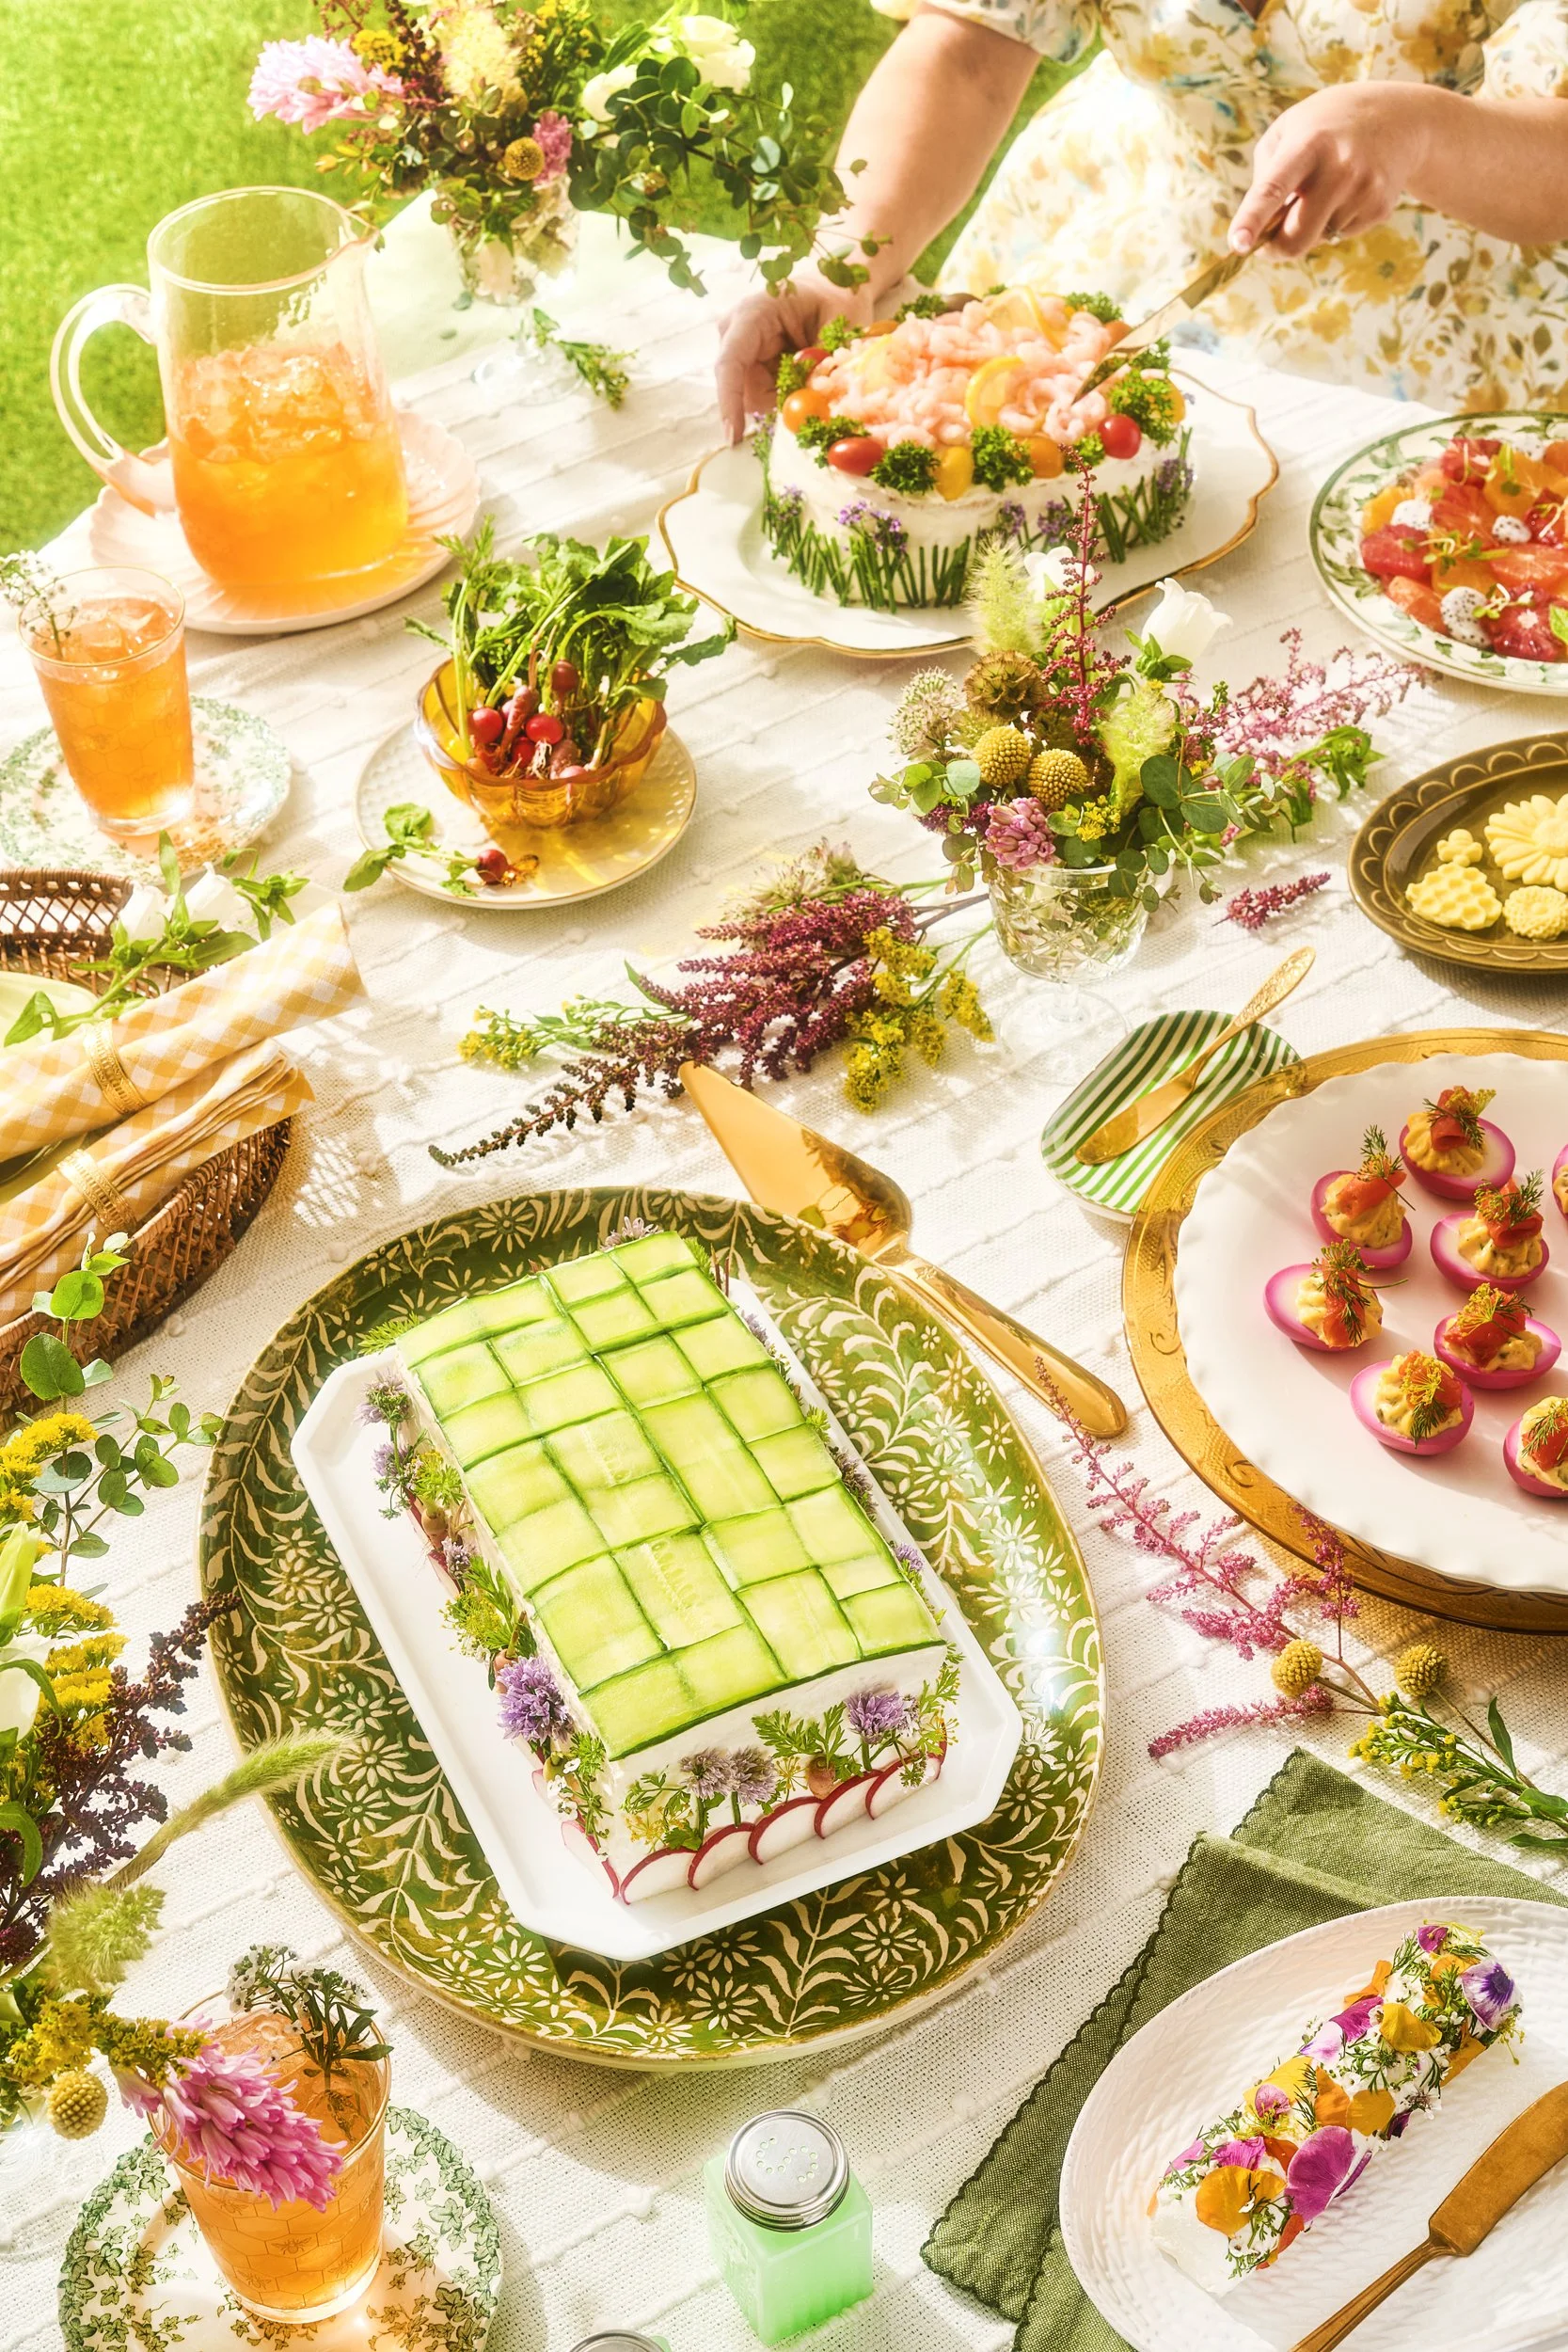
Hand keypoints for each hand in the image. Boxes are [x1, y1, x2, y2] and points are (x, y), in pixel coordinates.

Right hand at [715, 275, 872, 442]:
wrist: (830, 290)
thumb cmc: (833, 298)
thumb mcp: (836, 325)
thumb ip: (821, 362)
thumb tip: (809, 401)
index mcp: (752, 313)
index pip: (730, 362)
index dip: (730, 401)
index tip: (733, 437)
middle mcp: (735, 332)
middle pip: (742, 389)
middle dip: (773, 404)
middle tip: (812, 399)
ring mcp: (739, 351)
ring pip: (752, 398)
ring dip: (782, 401)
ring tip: (811, 377)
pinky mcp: (748, 367)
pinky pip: (762, 397)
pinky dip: (784, 399)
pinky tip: (800, 380)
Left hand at [1229, 83, 1438, 257]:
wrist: (1399, 118)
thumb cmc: (1327, 125)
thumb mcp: (1288, 129)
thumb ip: (1265, 175)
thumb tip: (1259, 228)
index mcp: (1308, 144)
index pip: (1273, 188)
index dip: (1252, 220)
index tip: (1237, 245)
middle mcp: (1339, 169)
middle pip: (1295, 238)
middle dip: (1275, 248)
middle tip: (1265, 242)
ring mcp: (1363, 190)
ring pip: (1317, 238)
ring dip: (1310, 225)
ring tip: (1327, 186)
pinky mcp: (1379, 208)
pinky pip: (1341, 234)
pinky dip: (1335, 221)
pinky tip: (1349, 190)